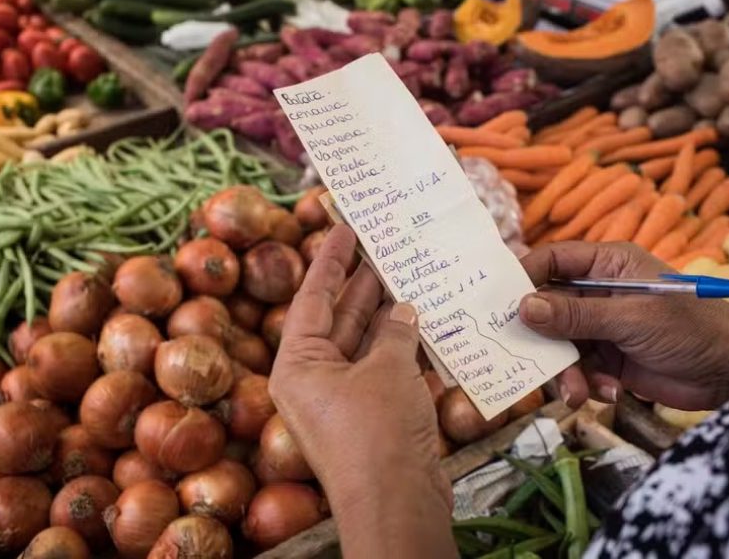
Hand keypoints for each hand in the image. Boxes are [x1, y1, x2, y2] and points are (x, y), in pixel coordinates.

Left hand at [270, 225, 455, 558]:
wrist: (398, 503)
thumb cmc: (378, 431)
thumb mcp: (387, 370)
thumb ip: (395, 332)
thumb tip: (403, 310)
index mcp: (298, 365)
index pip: (312, 298)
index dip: (329, 259)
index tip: (343, 226)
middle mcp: (316, 380)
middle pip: (339, 319)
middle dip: (363, 285)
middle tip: (384, 246)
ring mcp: (345, 400)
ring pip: (367, 345)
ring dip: (390, 316)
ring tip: (411, 275)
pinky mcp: (374, 418)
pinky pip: (387, 371)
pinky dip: (406, 349)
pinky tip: (430, 322)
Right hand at [519, 242, 728, 410]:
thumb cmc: (690, 328)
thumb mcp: (630, 318)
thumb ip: (575, 315)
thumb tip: (522, 308)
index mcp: (606, 264)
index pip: (552, 261)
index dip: (524, 277)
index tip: (499, 303)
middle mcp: (598, 291)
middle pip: (547, 306)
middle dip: (540, 336)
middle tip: (522, 357)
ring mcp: (601, 326)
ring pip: (559, 344)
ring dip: (566, 370)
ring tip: (578, 392)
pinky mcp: (607, 359)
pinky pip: (578, 369)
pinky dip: (586, 384)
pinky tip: (606, 394)